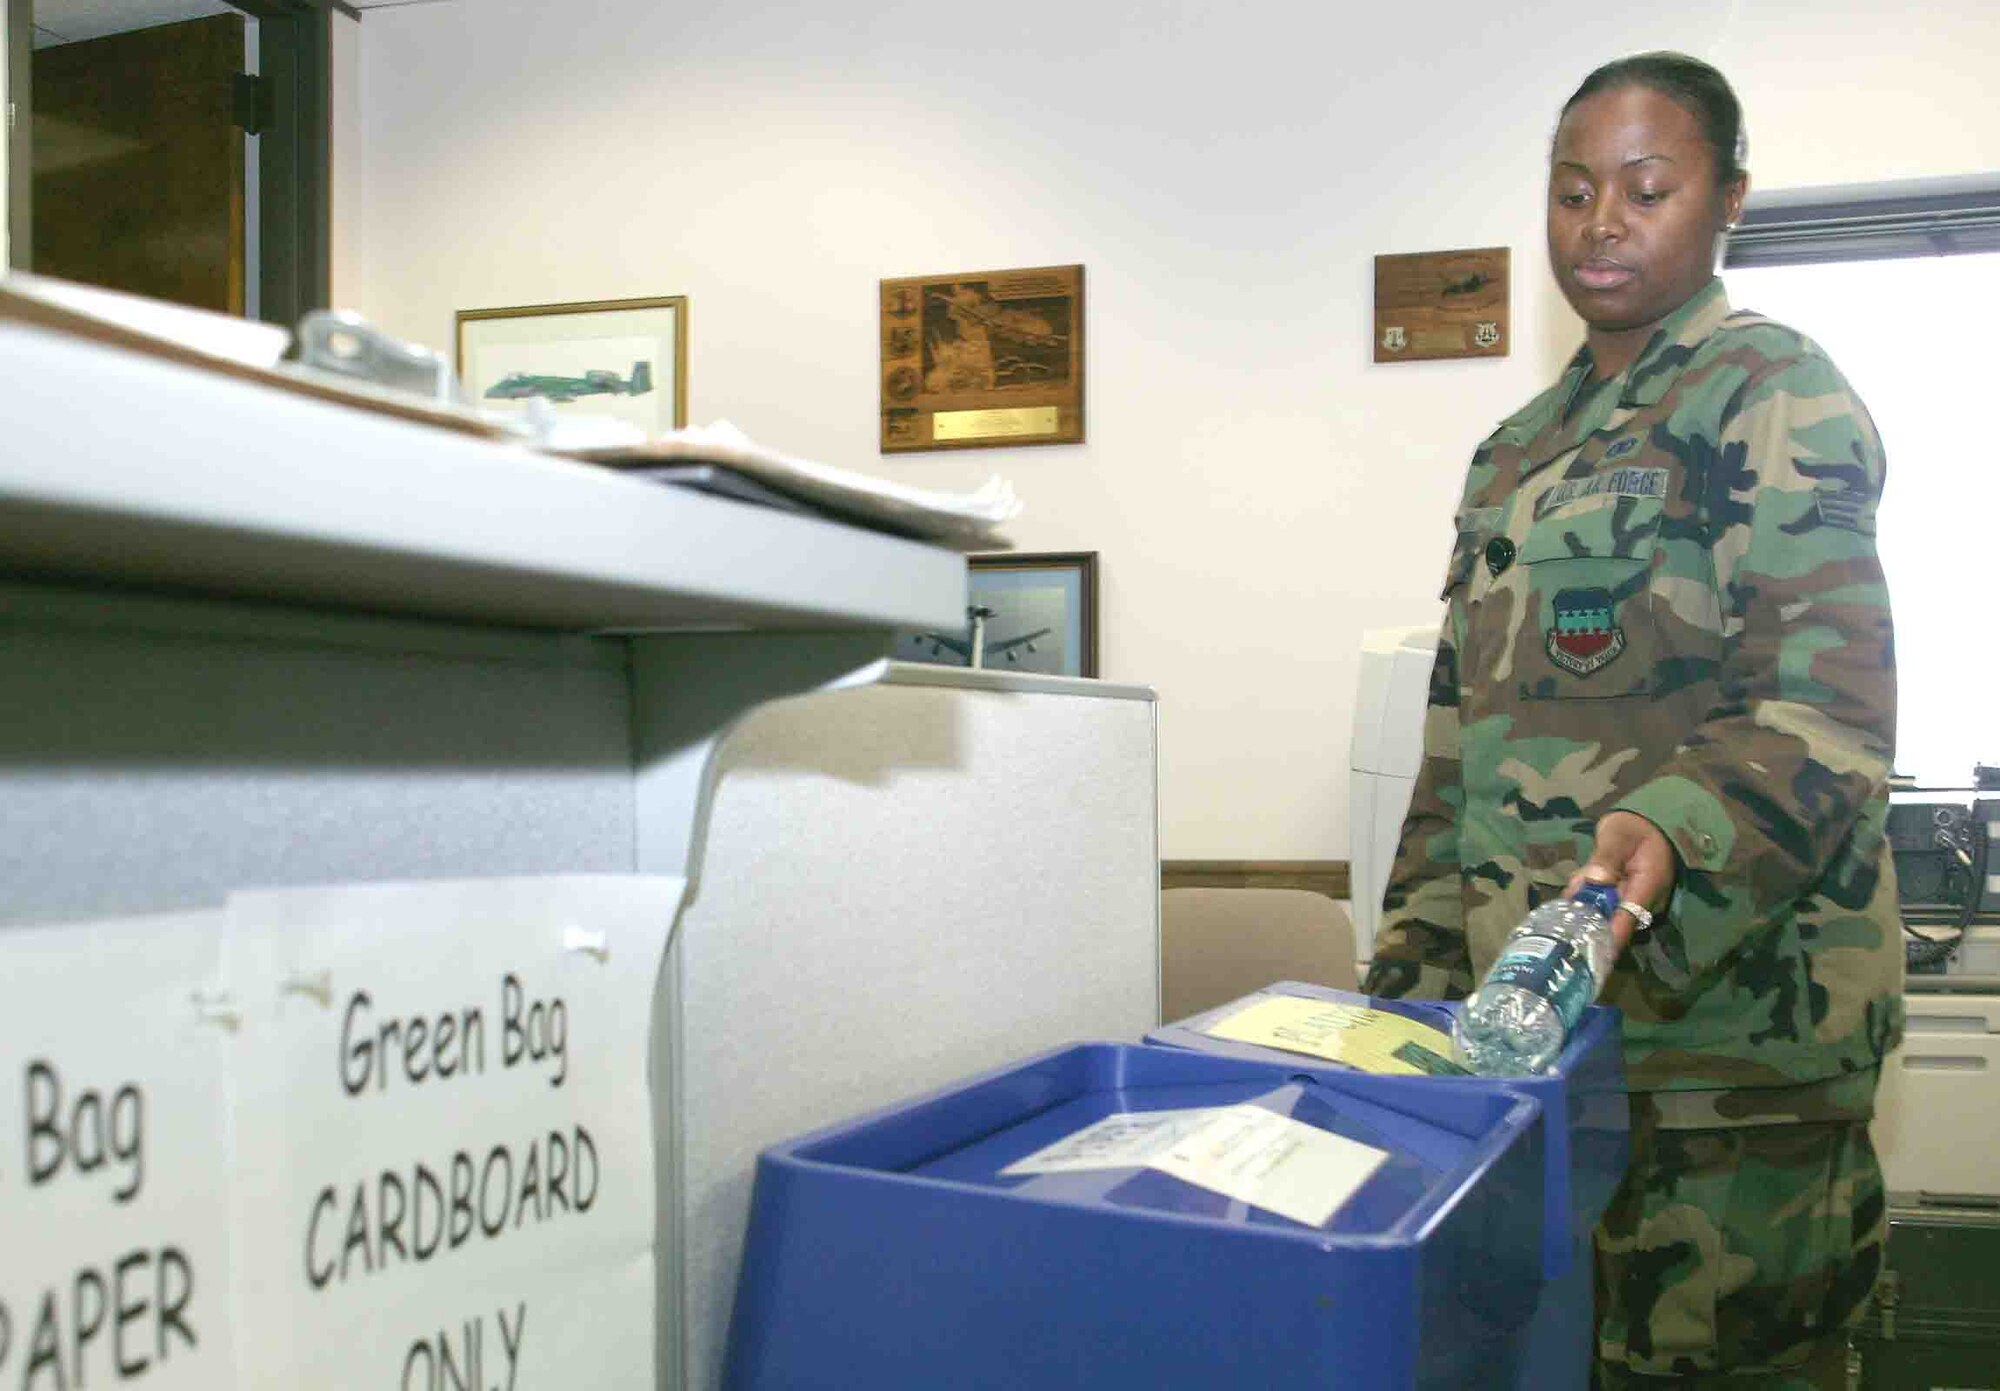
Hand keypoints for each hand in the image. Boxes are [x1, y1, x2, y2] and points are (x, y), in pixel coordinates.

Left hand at [1565, 811, 1677, 954]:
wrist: (1645, 824)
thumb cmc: (1633, 829)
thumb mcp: (1618, 835)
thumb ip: (1607, 856)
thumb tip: (1597, 878)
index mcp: (1647, 886)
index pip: (1628, 919)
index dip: (1608, 936)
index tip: (1588, 948)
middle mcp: (1642, 901)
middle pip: (1611, 920)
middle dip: (1587, 916)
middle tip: (1567, 907)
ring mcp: (1632, 902)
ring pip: (1603, 913)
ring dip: (1583, 905)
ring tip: (1574, 889)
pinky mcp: (1622, 900)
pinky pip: (1601, 906)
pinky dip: (1586, 899)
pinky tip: (1576, 889)